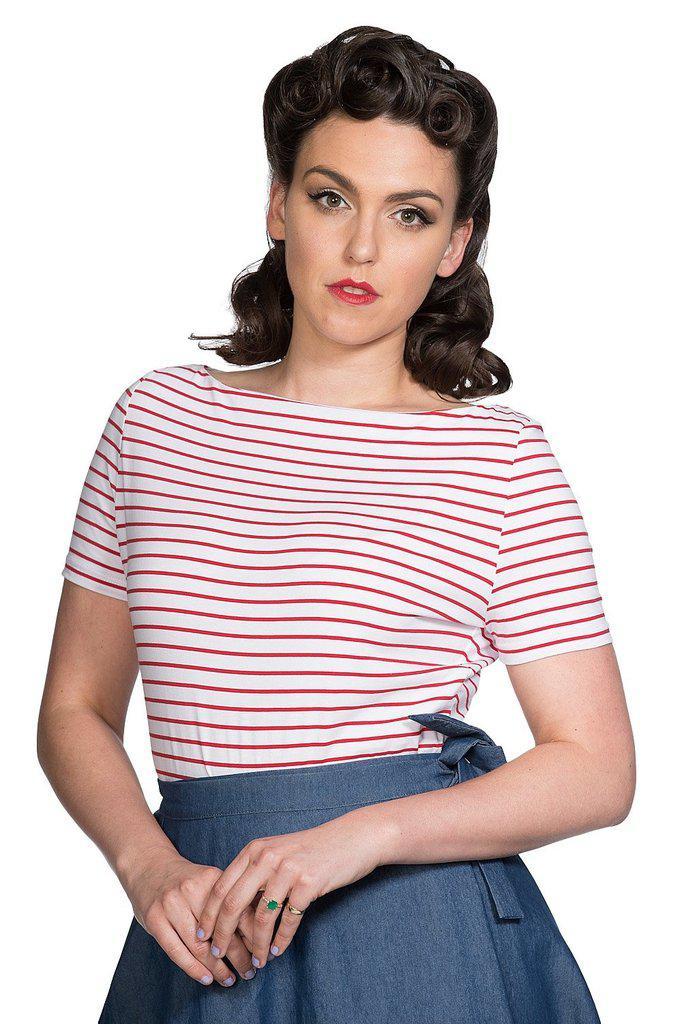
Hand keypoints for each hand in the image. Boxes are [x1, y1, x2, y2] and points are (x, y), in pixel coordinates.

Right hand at [120, 847, 263, 985]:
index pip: (239, 911)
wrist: (149, 865)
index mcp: (212, 879)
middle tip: (251, 972)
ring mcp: (171, 905)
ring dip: (218, 968)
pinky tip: (207, 978)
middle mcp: (192, 890)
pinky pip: (176, 951)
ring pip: (199, 946)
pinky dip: (194, 969)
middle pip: (221, 930)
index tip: (264, 952)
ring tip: (231, 979)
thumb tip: (261, 925)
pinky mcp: (155, 919)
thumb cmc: (187, 880)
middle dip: (239, 956)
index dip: (253, 935)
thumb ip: (231, 899)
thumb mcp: (210, 880)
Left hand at [196, 811, 385, 970]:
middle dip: (222, 934)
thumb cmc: (312, 849)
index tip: (202, 937)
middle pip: (233, 903)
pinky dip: (280, 940)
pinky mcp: (308, 883)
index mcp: (255, 849)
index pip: (220, 886)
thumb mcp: (277, 851)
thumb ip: (254, 872)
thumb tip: (230, 908)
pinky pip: (288, 920)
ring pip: (261, 917)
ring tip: (255, 962)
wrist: (351, 838)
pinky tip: (276, 951)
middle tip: (218, 955)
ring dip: (255, 944)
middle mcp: (267, 857)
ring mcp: (288, 869)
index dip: (208, 915)